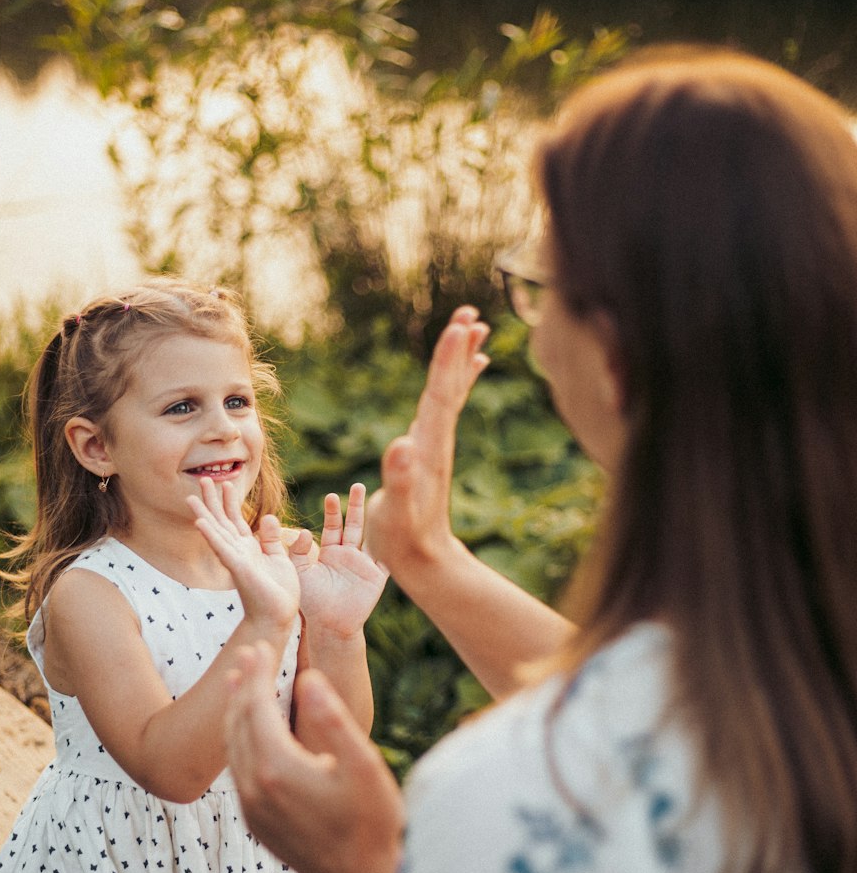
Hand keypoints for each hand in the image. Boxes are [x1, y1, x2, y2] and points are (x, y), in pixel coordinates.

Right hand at [188, 478, 298, 632]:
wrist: (277, 617)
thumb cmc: (278, 592)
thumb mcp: (280, 559)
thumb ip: (272, 540)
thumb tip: (269, 517)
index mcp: (249, 549)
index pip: (236, 520)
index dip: (230, 501)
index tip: (225, 482)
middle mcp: (238, 552)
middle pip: (221, 521)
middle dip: (212, 500)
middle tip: (202, 478)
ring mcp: (236, 559)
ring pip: (216, 531)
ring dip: (204, 514)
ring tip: (190, 497)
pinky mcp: (238, 568)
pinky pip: (222, 549)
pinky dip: (211, 535)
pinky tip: (200, 522)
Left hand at [225, 642, 403, 872]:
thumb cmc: (371, 823)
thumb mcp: (363, 766)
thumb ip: (333, 719)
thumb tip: (307, 679)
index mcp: (278, 769)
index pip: (256, 707)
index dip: (256, 673)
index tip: (259, 646)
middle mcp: (255, 788)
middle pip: (238, 724)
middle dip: (242, 686)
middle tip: (248, 653)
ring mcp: (251, 807)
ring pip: (233, 747)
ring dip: (235, 711)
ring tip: (239, 682)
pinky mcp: (255, 821)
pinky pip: (238, 769)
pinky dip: (239, 740)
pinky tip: (248, 731)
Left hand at [290, 484, 387, 639]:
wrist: (330, 624)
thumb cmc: (312, 601)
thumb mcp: (299, 573)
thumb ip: (296, 552)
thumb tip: (303, 531)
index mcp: (331, 552)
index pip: (333, 526)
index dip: (332, 511)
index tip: (330, 496)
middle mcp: (349, 554)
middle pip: (354, 524)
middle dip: (356, 505)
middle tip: (358, 485)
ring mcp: (364, 563)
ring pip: (370, 535)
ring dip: (375, 518)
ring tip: (379, 498)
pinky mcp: (377, 576)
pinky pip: (385, 557)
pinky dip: (390, 544)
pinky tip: (396, 529)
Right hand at [366, 306, 489, 578]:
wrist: (423, 560)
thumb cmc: (404, 539)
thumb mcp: (398, 513)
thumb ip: (400, 481)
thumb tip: (402, 445)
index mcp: (427, 448)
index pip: (440, 396)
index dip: (448, 362)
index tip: (459, 327)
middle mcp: (436, 440)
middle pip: (450, 386)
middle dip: (458, 349)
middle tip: (471, 312)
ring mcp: (434, 443)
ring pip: (450, 391)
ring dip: (460, 359)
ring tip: (474, 326)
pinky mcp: (429, 449)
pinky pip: (445, 406)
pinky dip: (456, 383)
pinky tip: (467, 369)